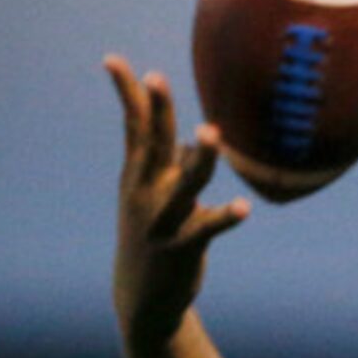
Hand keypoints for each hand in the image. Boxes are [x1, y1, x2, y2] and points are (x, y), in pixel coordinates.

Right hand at [104, 56, 251, 350]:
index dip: (128, 95)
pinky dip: (224, 217)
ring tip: (212, 132)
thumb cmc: (158, 238)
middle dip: (157, 111)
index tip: (114, 60)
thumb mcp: (158, 200)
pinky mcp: (183, 247)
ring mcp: (162, 220)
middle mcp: (146, 193)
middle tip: (156, 77)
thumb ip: (176, 170)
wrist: (143, 298)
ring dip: (201, 159)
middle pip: (154, 144)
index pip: (133, 128)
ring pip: (185, 184)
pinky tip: (243, 207)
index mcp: (139, 177)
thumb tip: (198, 144)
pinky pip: (207, 228)